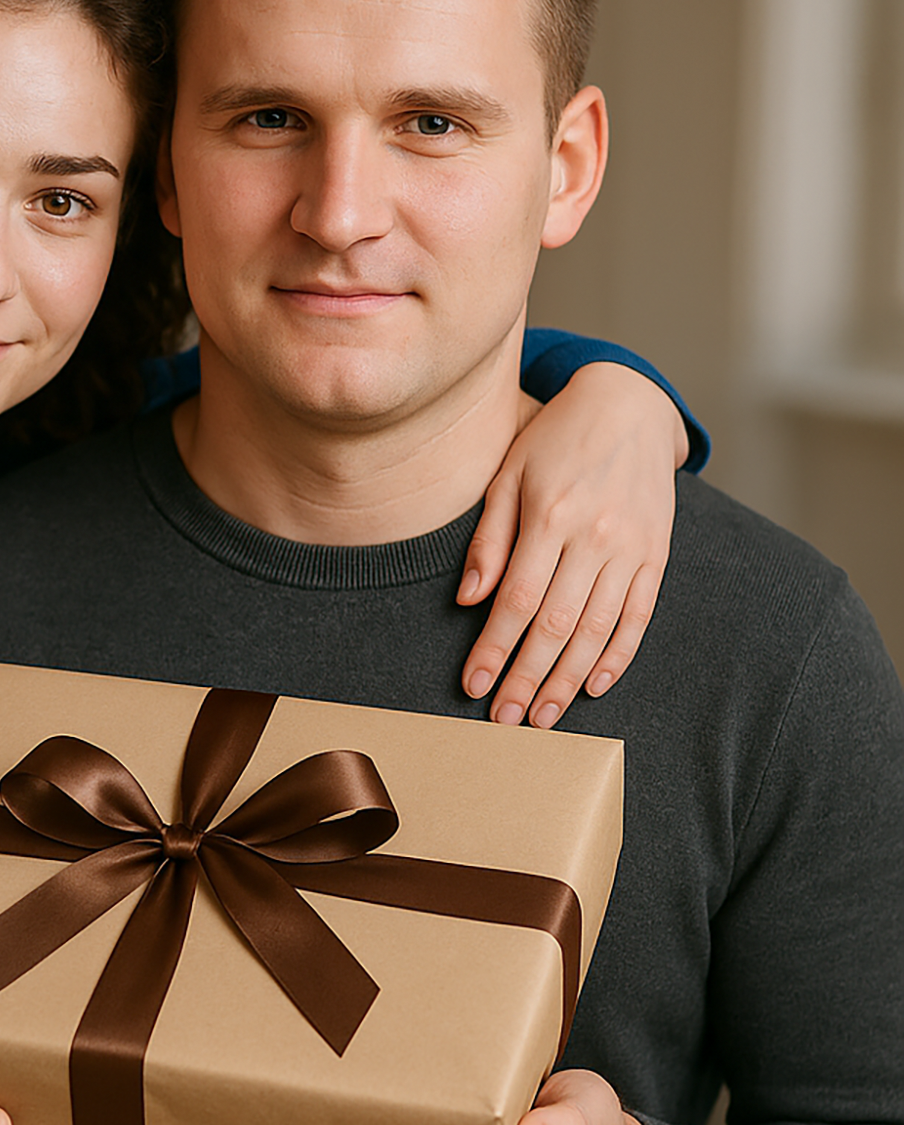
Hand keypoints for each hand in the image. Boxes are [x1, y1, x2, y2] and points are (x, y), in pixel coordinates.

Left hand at [459, 364, 687, 727]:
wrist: (629, 405)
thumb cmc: (554, 440)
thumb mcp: (507, 475)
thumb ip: (488, 539)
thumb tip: (468, 600)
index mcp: (550, 516)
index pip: (516, 601)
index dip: (494, 650)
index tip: (473, 685)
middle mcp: (595, 536)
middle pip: (556, 625)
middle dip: (527, 678)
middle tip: (504, 719)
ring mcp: (632, 548)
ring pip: (597, 629)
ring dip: (569, 680)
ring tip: (544, 716)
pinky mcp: (656, 554)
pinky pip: (638, 615)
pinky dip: (617, 655)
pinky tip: (594, 686)